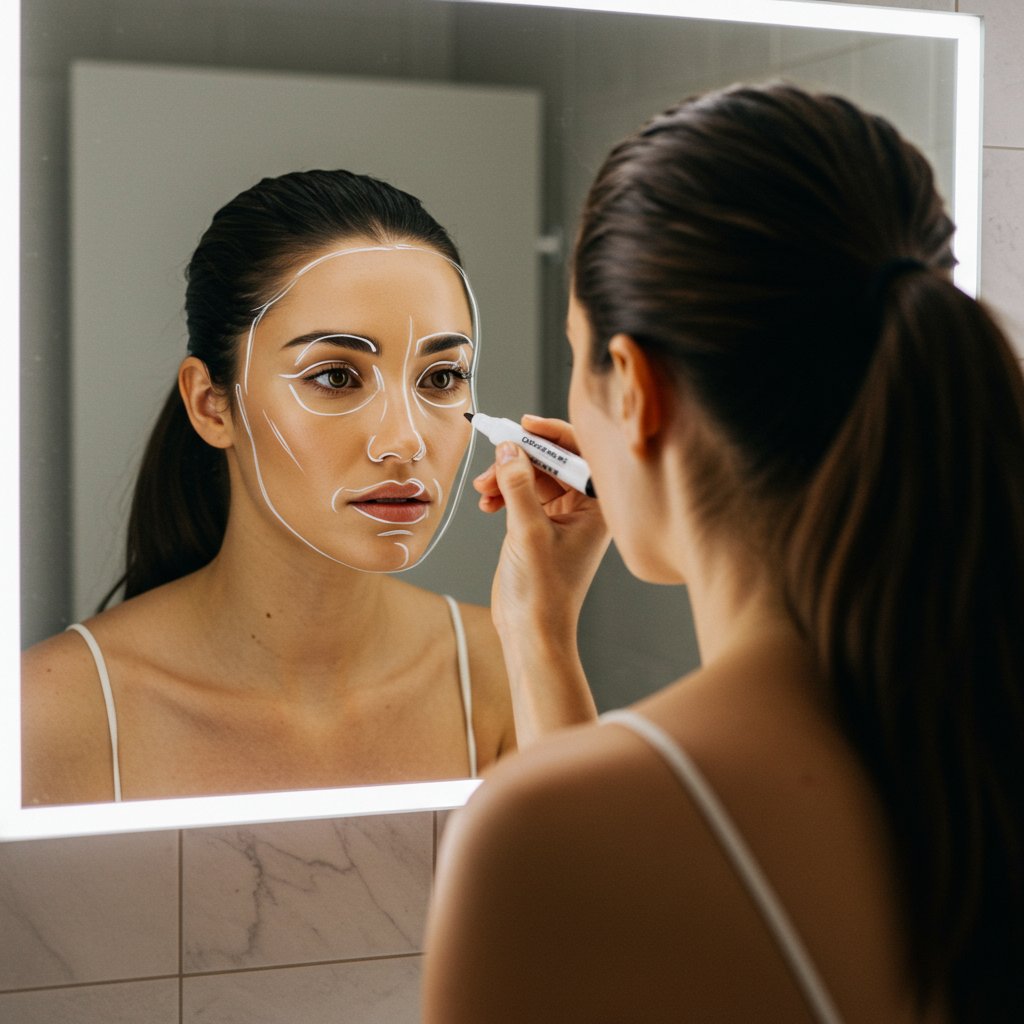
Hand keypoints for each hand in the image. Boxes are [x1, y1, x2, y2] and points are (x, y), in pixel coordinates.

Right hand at [473, 415, 609, 693]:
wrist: (531, 630)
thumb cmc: (543, 591)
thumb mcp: (528, 532)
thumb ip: (519, 487)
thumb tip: (510, 448)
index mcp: (596, 507)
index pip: (579, 454)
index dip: (552, 434)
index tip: (524, 424)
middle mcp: (583, 508)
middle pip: (551, 461)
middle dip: (519, 459)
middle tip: (493, 461)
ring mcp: (560, 516)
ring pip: (531, 476)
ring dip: (505, 477)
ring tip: (483, 490)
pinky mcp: (538, 525)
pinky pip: (520, 494)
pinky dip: (501, 493)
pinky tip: (486, 503)